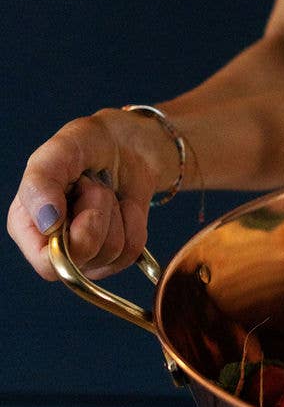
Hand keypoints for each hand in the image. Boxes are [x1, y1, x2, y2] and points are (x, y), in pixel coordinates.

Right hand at [7, 110, 175, 281]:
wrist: (128, 144)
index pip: (46, 263)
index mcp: (26, 225)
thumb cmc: (87, 145)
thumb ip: (42, 182)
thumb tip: (47, 223)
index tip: (78, 197)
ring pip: (111, 253)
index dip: (69, 239)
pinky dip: (134, 219)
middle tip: (91, 185)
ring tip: (104, 191)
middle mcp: (54, 246)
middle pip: (83, 258)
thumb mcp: (60, 150)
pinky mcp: (116, 254)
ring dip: (115, 213)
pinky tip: (122, 203)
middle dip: (95, 214)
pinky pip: (132, 249)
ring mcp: (87, 254)